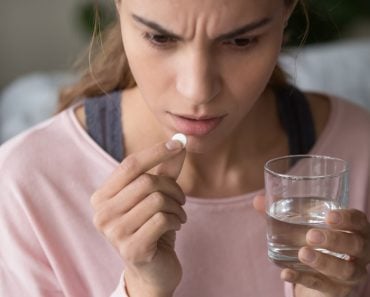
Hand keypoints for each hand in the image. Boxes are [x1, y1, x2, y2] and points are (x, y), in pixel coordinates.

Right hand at [91, 138, 186, 296]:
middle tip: (181, 199)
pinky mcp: (131, 249)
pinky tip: (175, 226)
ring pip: (157, 200)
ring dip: (177, 206)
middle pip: (147, 182)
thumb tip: (180, 141)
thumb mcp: (157, 196)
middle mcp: (102, 214)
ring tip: (178, 215)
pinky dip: (176, 219)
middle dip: (173, 188)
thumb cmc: (152, 227)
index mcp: (102, 197)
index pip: (130, 164)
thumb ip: (165, 170)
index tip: (179, 144)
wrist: (152, 269)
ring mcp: (114, 233)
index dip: (157, 151)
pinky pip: (162, 219)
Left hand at [282, 209, 369, 296]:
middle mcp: (358, 252)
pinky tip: (286, 273)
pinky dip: (303, 279)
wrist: (317, 275)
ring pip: (345, 270)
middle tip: (310, 235)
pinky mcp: (336, 291)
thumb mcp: (301, 225)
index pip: (358, 221)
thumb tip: (257, 200)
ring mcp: (350, 274)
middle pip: (356, 245)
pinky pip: (322, 286)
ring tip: (302, 253)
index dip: (347, 218)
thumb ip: (281, 212)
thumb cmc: (313, 241)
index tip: (329, 217)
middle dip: (335, 240)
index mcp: (353, 229)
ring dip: (323, 261)